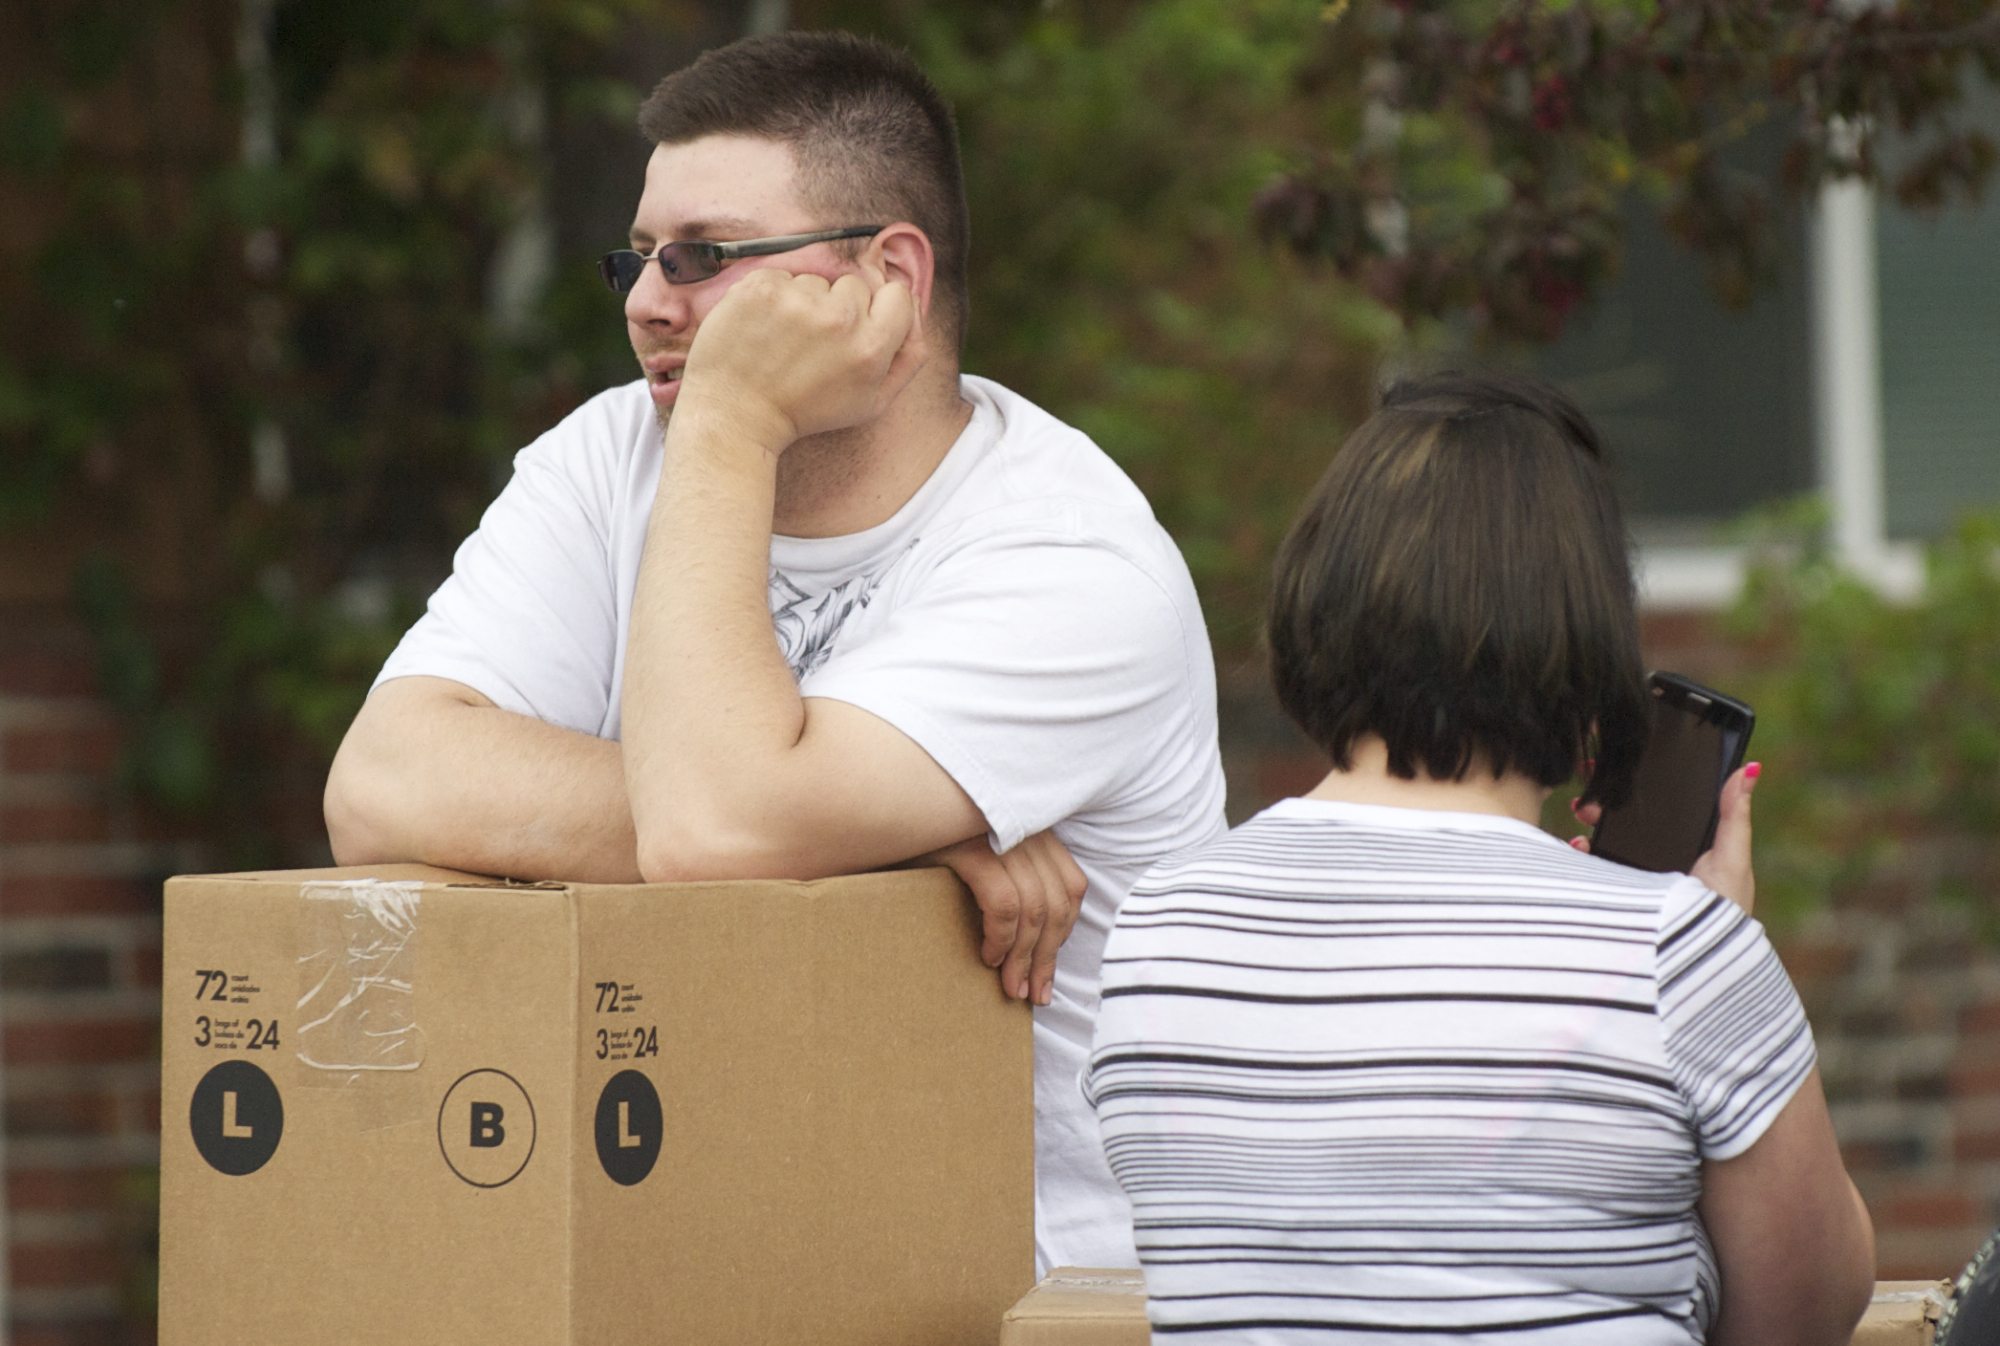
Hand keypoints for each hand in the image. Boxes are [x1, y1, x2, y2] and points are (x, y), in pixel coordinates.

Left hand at [677, 264, 922, 448]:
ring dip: (803, 304)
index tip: (856, 332)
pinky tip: (764, 329)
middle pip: (856, 286)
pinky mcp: (762, 287)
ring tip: (784, 341)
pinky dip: (774, 297)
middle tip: (814, 346)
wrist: (736, 413)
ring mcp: (798, 299)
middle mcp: (839, 319)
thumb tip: (917, 311)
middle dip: (840, 309)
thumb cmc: (807, 409)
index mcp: (871, 347)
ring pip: (817, 281)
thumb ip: (909, 356)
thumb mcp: (872, 401)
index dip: (879, 312)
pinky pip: (783, 276)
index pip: (899, 295)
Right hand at [927, 830, 1087, 1006]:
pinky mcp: (971, 848)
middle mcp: (1023, 827)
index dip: (1065, 932)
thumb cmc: (925, 848)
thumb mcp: (978, 859)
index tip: (1048, 968)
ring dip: (1024, 958)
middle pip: (1056, 904)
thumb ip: (1010, 882)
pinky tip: (988, 956)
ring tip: (1011, 985)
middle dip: (1046, 957)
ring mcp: (998, 835)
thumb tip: (1033, 946)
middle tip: (1033, 993)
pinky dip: (1001, 938)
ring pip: (1034, 909)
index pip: (1072, 885)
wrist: (876, 820)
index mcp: (1032, 827)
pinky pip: (1002, 904)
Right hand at [1568, 762, 1760, 912]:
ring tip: (1582, 815)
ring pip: (1605, 844)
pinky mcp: (1616, 898)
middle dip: (1607, 805)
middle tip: (1595, 793)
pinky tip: (1579, 847)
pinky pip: (1592, 872)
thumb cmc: (1725, 913)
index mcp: (1687, 846)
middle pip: (1627, 824)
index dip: (1641, 789)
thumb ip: (1734, 815)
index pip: (1661, 810)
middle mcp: (1657, 861)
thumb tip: (1749, 769)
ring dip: (1591, 827)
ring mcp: (1634, 880)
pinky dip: (1580, 857)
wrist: (1698, 960)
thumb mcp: (1732, 858)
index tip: (1622, 769)